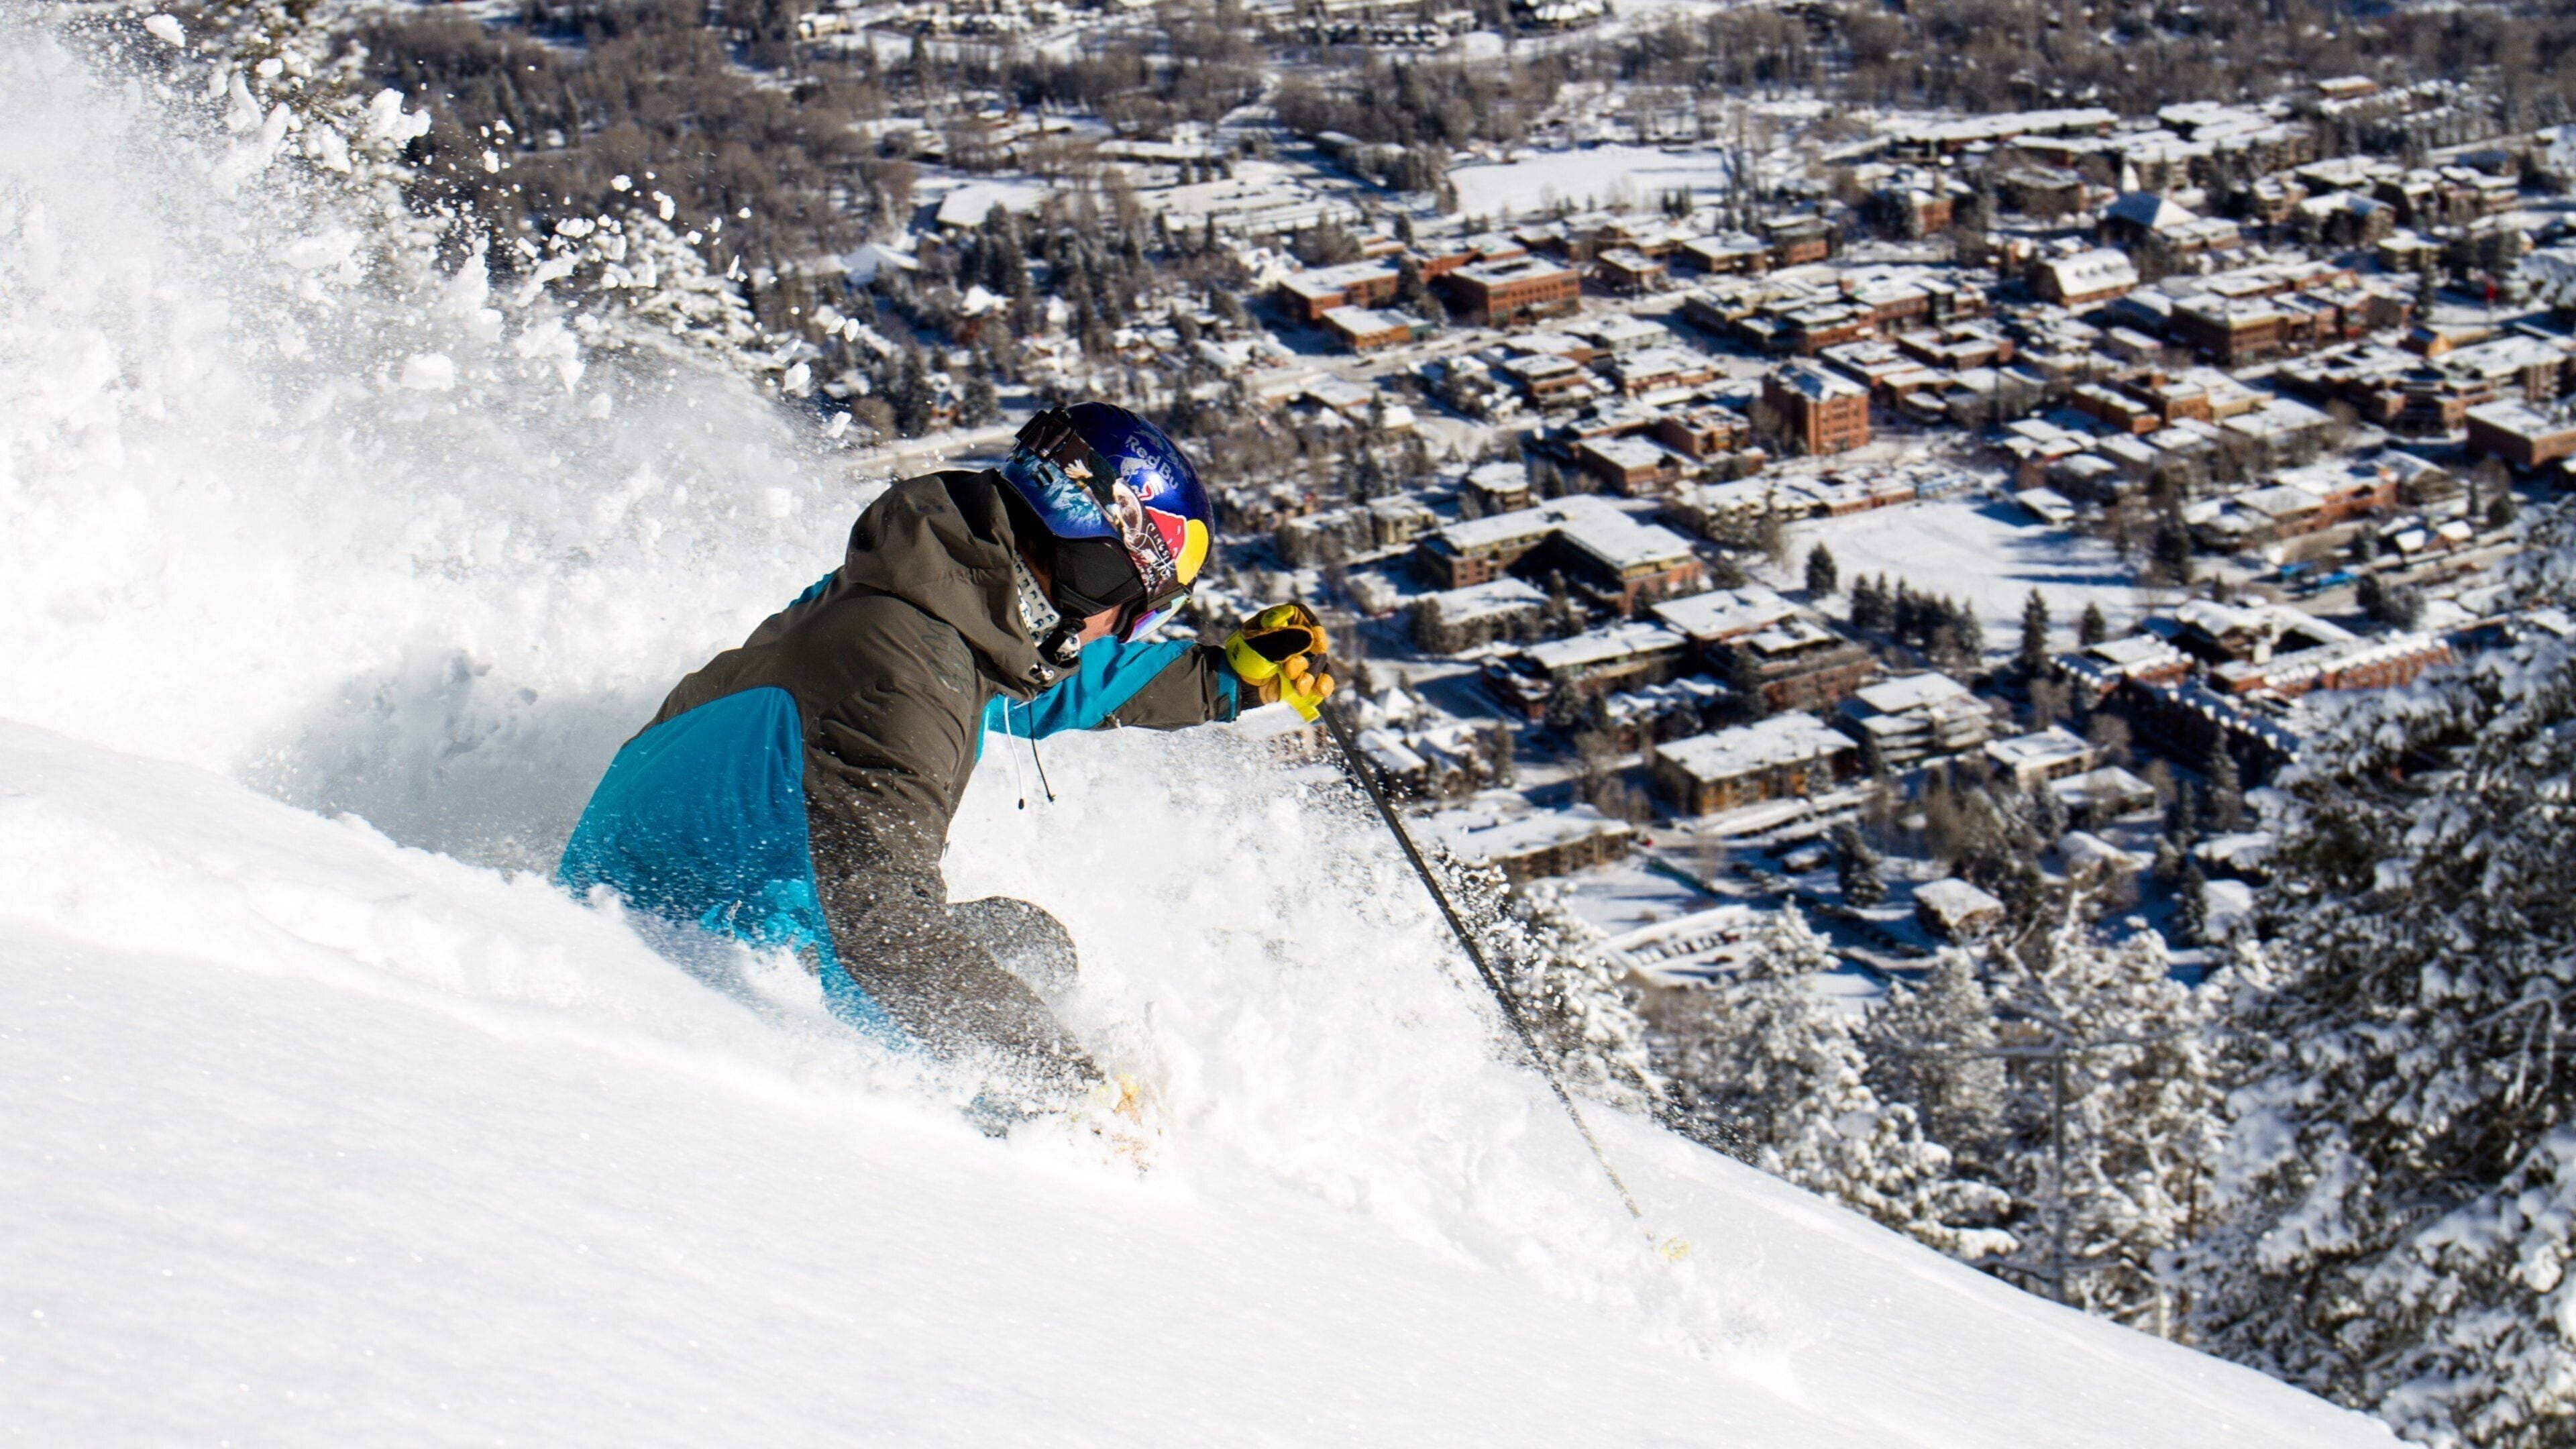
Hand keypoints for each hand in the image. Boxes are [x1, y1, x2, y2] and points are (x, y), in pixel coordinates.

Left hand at [1225, 603, 1334, 721]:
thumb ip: (1283, 640)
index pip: (1301, 615)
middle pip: (1314, 641)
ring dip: (1312, 675)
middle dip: (1306, 659)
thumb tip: (1311, 637)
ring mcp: (1299, 656)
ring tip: (1298, 688)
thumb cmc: (1243, 661)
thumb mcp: (1259, 647)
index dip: (1312, 626)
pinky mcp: (1303, 675)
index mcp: (1277, 621)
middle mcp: (1292, 636)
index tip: (1317, 641)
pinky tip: (1321, 691)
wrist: (1237, 688)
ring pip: (1319, 661)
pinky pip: (1321, 677)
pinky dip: (1324, 683)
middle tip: (1289, 670)